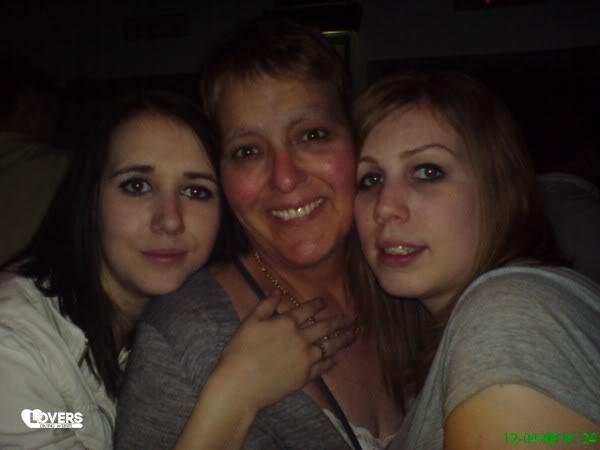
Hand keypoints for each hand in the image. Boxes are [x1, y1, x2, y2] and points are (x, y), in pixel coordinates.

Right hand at [214, 291, 355, 410]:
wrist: (240, 385)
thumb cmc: (239, 351)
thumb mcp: (250, 322)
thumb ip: (265, 305)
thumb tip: (277, 291)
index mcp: (287, 323)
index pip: (308, 310)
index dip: (318, 304)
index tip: (325, 302)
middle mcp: (301, 339)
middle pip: (325, 327)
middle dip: (338, 321)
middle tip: (350, 319)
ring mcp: (306, 359)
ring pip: (329, 346)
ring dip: (342, 339)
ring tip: (352, 335)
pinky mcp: (305, 377)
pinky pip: (323, 367)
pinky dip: (331, 362)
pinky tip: (335, 359)